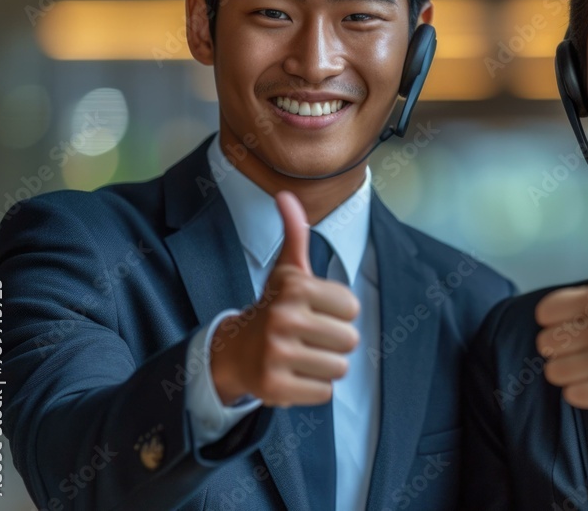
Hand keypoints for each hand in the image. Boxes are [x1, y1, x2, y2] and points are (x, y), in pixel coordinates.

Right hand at [210, 191, 359, 406]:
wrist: (234, 351)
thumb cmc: (273, 307)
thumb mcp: (286, 270)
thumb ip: (294, 233)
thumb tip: (286, 194)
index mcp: (295, 289)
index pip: (353, 308)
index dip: (339, 312)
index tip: (315, 312)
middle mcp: (284, 320)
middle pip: (350, 340)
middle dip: (334, 342)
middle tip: (309, 337)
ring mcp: (277, 355)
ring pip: (340, 368)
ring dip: (325, 365)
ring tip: (302, 355)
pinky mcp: (275, 388)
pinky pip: (324, 392)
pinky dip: (313, 388)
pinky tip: (293, 374)